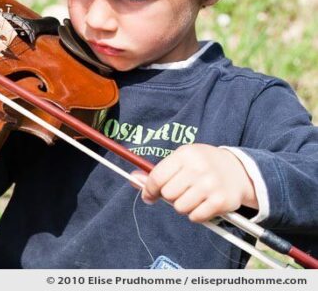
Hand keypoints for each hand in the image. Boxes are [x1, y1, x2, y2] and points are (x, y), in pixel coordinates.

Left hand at [131, 144, 257, 222]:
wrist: (239, 170)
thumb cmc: (203, 165)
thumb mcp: (181, 160)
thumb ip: (157, 171)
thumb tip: (133, 179)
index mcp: (185, 155)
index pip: (157, 177)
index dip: (149, 189)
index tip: (150, 195)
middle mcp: (198, 168)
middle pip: (168, 194)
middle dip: (170, 196)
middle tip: (180, 192)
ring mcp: (211, 185)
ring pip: (180, 208)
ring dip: (183, 206)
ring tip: (193, 196)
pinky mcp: (221, 201)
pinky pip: (195, 217)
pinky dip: (196, 214)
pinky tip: (203, 204)